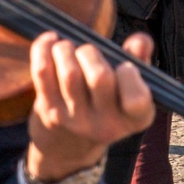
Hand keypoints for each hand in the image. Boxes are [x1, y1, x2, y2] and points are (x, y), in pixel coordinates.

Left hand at [24, 30, 154, 183]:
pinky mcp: (50, 112)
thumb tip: (140, 41)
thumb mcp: (129, 86)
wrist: (69, 142)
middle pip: (100, 78)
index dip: (130, 76)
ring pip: (70, 74)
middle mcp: (107, 125)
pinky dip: (44, 50)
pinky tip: (50, 41)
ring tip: (66, 47)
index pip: (137, 100)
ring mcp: (76, 120)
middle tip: (87, 50)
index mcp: (134, 119)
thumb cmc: (107, 99)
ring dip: (66, 50)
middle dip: (91, 53)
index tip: (124, 65)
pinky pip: (43, 73)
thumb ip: (139, 59)